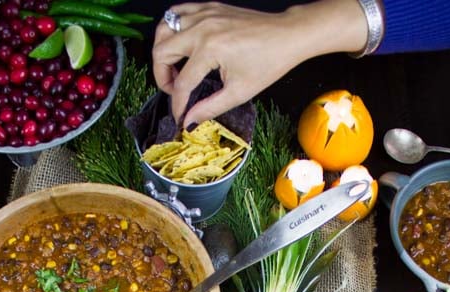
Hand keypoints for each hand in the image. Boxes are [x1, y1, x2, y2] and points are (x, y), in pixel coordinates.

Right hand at [152, 0, 368, 127]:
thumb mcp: (239, 92)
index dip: (177, 105)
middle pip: (162, 52)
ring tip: (174, 69)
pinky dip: (171, 29)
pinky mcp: (208, 7)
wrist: (287, 36)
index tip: (180, 117)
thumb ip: (209, 108)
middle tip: (174, 92)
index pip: (182, 83)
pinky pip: (176, 13)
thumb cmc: (269, 62)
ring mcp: (204, 13)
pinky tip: (179, 45)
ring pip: (163, 29)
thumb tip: (189, 122)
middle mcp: (202, 28)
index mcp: (210, 49)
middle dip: (162, 78)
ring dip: (162, 52)